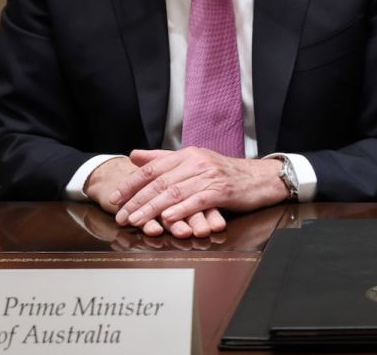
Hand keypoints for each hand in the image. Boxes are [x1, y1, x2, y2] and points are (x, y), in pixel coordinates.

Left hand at [85, 156, 227, 237]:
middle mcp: (197, 162)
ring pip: (175, 192)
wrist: (261, 178)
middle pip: (160, 182)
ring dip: (153, 208)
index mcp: (187, 154)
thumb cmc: (226, 173)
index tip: (115, 198)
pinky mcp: (222, 191)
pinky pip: (197, 201)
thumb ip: (163, 159)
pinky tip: (168, 218)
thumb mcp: (194, 161)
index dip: (131, 184)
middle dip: (137, 200)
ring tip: (137, 221)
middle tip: (121, 216)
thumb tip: (134, 155)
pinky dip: (181, 210)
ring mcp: (210, 176)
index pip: (152, 168)